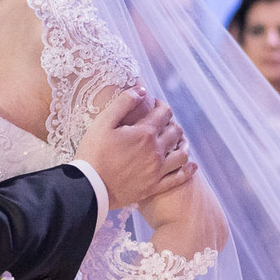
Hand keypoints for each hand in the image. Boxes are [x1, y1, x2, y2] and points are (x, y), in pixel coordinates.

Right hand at [74, 88, 195, 209]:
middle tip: (162, 122)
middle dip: (171, 122)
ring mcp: (157, 171)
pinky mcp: (154, 187)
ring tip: (176, 140)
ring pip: (182, 154)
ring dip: (183, 143)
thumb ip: (123, 103)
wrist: (89, 188)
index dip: (161, 105)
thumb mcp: (103, 123)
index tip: (154, 104)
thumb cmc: (92, 153)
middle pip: (176, 131)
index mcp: (144, 134)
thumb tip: (141, 90)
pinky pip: (179, 178)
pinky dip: (188, 170)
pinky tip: (191, 164)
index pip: (164, 113)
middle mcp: (156, 151)